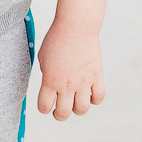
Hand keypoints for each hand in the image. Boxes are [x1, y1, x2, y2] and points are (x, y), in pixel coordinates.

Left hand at [37, 0, 108, 119]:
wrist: (76, 27)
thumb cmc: (57, 38)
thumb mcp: (43, 57)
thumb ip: (46, 74)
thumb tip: (51, 84)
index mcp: (50, 80)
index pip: (44, 107)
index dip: (44, 109)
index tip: (46, 105)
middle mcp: (66, 84)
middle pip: (63, 113)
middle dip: (60, 115)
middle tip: (60, 110)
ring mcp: (83, 82)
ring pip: (82, 109)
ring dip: (77, 109)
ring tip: (75, 102)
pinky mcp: (96, 76)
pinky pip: (99, 97)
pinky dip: (95, 100)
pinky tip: (90, 93)